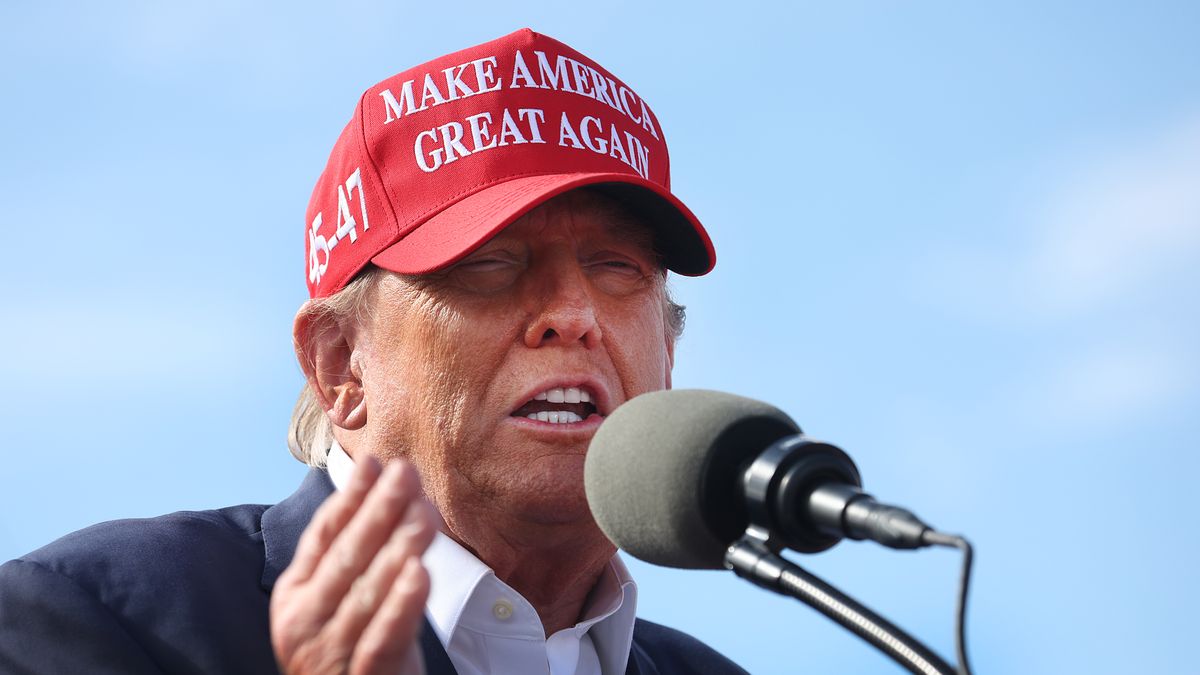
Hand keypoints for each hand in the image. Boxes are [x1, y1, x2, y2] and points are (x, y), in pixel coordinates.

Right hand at [271, 457, 436, 674]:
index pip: (323, 534)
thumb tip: (382, 487)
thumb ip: (357, 554)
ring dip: (398, 548)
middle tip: (406, 473)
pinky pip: (382, 638)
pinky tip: (420, 573)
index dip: (350, 496)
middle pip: (345, 556)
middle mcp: (304, 621)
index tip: (374, 460)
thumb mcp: (343, 599)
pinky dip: (401, 604)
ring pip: (366, 592)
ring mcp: (328, 653)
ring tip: (423, 514)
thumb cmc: (354, 650)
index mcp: (296, 594)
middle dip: (378, 510)